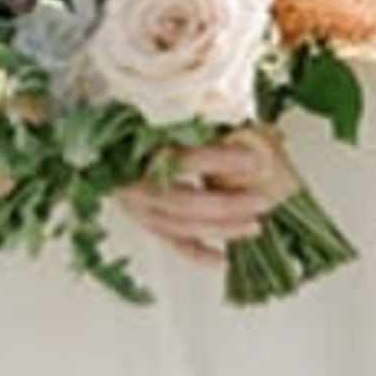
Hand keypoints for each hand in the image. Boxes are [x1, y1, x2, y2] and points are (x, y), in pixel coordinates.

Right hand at [124, 123, 302, 262]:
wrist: (110, 141)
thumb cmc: (146, 124)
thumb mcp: (173, 116)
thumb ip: (213, 124)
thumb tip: (265, 133)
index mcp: (139, 150)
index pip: (183, 158)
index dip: (220, 160)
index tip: (255, 159)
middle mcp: (135, 183)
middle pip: (185, 201)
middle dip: (228, 205)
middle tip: (263, 201)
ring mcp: (138, 208)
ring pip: (181, 227)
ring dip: (221, 230)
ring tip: (255, 226)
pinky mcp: (144, 222)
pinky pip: (173, 243)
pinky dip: (199, 254)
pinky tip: (224, 259)